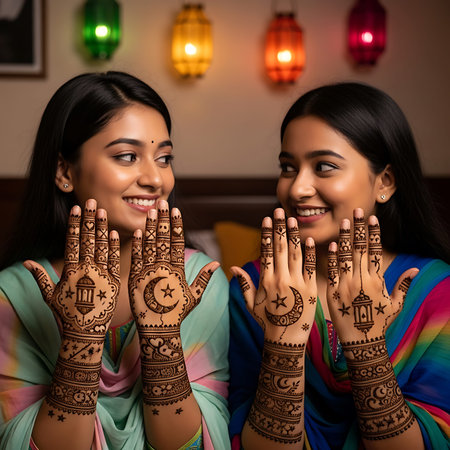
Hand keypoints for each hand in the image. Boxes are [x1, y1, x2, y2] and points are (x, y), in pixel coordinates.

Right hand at [25, 199, 119, 341]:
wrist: (86, 333)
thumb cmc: (67, 315)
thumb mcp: (50, 296)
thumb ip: (41, 276)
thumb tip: (27, 262)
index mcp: (70, 271)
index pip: (72, 241)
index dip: (75, 224)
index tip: (77, 208)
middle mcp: (86, 270)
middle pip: (88, 239)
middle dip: (90, 219)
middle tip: (92, 201)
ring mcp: (101, 275)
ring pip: (102, 246)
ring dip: (102, 227)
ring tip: (103, 211)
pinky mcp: (115, 282)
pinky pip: (115, 261)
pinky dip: (115, 247)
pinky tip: (115, 233)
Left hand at [128, 201, 218, 329]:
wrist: (158, 330)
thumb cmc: (177, 314)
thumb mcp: (194, 296)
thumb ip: (204, 278)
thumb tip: (218, 264)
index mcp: (178, 270)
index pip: (178, 242)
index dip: (177, 225)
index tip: (176, 210)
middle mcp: (163, 268)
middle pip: (163, 239)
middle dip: (164, 219)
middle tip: (162, 202)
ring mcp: (148, 273)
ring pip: (149, 245)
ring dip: (150, 227)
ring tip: (151, 211)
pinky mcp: (135, 279)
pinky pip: (135, 258)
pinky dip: (136, 245)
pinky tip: (137, 231)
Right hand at [231, 208, 316, 344]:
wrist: (286, 341)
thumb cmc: (266, 323)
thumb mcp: (251, 304)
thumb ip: (244, 284)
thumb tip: (233, 267)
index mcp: (266, 280)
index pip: (266, 251)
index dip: (266, 234)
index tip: (266, 219)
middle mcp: (280, 278)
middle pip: (279, 248)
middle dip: (279, 227)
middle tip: (279, 210)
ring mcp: (297, 283)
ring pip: (295, 254)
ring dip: (293, 235)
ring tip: (292, 218)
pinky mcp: (310, 289)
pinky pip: (310, 268)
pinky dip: (310, 253)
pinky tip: (309, 240)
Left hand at [326, 208, 417, 342]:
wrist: (362, 343)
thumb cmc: (380, 324)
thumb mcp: (395, 305)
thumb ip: (403, 285)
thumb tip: (415, 270)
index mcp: (377, 281)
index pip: (376, 251)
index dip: (374, 234)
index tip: (372, 218)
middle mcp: (362, 280)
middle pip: (361, 249)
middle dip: (360, 229)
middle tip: (357, 211)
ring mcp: (346, 285)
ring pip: (345, 257)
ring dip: (345, 238)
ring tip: (345, 221)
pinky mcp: (333, 292)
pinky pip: (332, 272)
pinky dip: (331, 258)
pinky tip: (331, 245)